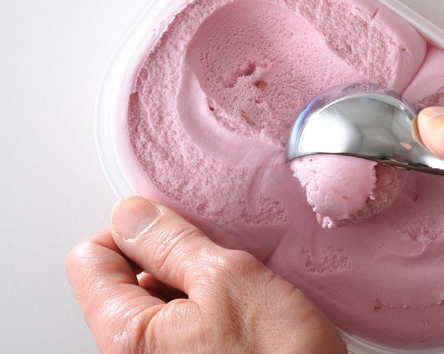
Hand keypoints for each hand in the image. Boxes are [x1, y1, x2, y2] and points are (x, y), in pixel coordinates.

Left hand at [65, 196, 345, 352]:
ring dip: (195, 281)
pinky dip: (209, 305)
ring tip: (239, 289)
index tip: (174, 231)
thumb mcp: (228, 279)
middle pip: (122, 279)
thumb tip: (131, 215)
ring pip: (157, 300)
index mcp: (127, 337)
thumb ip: (171, 242)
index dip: (133, 233)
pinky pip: (182, 323)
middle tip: (217, 262)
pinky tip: (245, 310)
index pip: (90, 259)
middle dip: (169, 258)